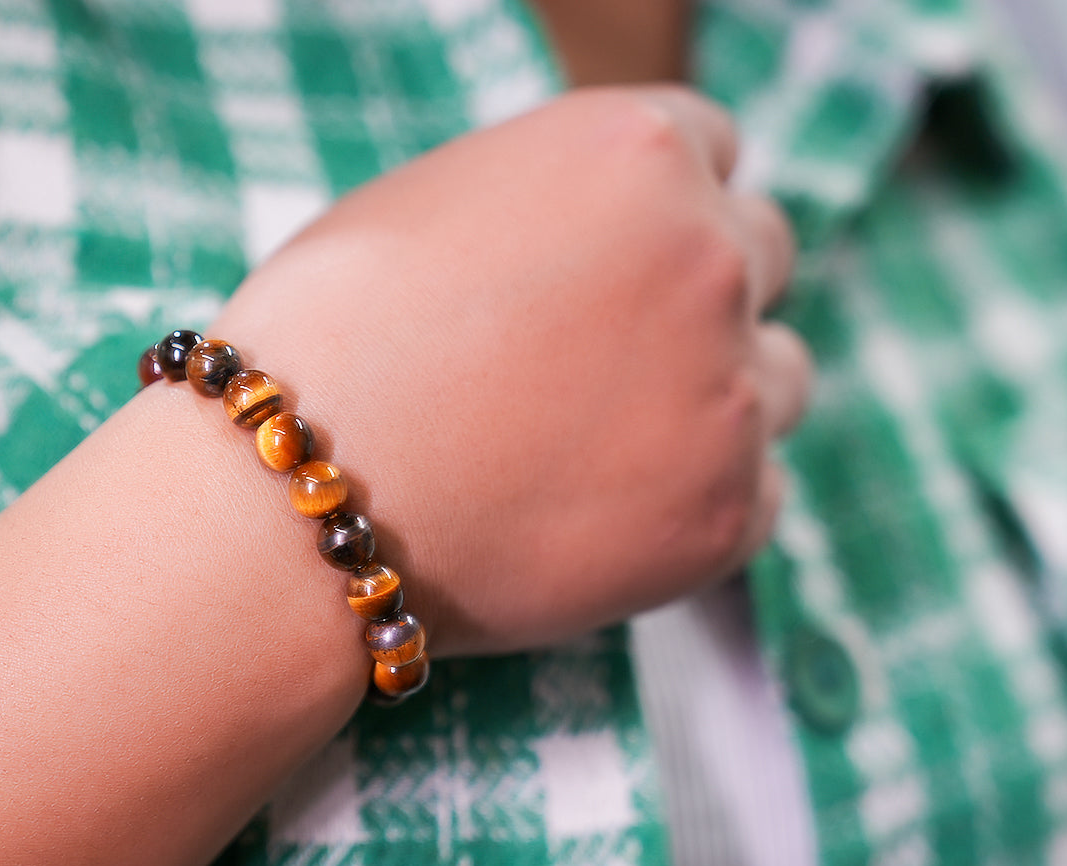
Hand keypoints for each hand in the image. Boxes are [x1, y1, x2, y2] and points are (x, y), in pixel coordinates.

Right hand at [209, 85, 809, 654]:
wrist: (288, 499)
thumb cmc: (322, 342)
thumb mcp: (430, 207)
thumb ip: (548, 204)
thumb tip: (588, 240)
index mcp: (636, 149)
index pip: (712, 147)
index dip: (657, 206)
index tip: (619, 259)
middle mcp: (711, 252)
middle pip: (761, 255)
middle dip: (694, 297)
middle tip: (601, 358)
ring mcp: (730, 390)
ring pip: (778, 381)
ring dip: (711, 402)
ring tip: (592, 446)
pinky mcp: (727, 515)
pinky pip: (755, 494)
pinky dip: (693, 505)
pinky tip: (598, 516)